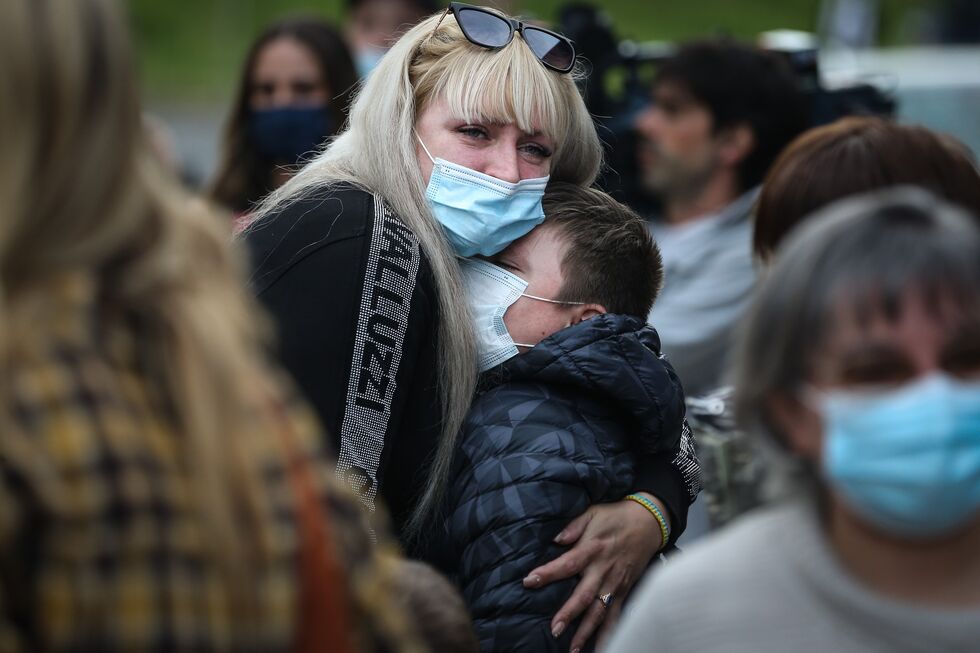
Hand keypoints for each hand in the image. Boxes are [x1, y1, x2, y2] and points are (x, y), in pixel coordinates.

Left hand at [522, 494, 667, 651]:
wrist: (649, 523)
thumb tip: (556, 539)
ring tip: (573, 649)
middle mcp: (603, 569)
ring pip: (600, 611)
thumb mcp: (593, 513)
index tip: (529, 581)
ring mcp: (615, 583)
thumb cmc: (616, 516)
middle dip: (570, 613)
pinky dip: (610, 633)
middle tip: (555, 629)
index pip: (567, 563)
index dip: (548, 573)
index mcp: (592, 549)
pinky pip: (617, 616)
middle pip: (584, 595)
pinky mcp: (625, 591)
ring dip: (587, 631)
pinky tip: (601, 648)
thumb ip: (573, 526)